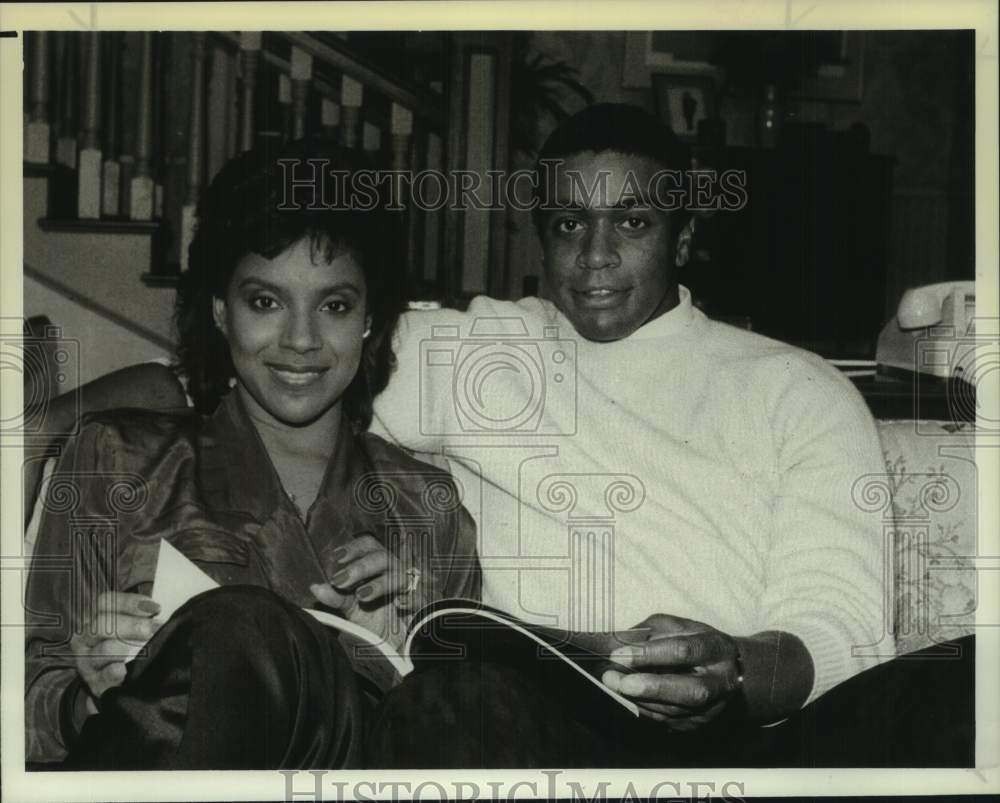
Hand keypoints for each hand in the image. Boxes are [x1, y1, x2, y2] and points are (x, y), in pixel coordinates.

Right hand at [70, 591, 162, 701]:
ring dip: (125, 647)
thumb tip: (161, 611)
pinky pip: (102, 676)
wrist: (113, 682)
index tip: (155, 608)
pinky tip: (124, 670)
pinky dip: (114, 672)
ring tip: (144, 650)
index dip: (130, 602)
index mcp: (96, 617)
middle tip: (152, 630)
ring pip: (103, 649)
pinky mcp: (94, 683)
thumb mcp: (129, 628)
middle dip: (131, 625)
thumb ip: (142, 617)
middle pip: (102, 624)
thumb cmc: (127, 646)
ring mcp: (88, 661)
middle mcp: (88, 637)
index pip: (106, 601)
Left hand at [310, 534, 419, 650]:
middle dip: (361, 567)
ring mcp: (409, 588)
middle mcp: (394, 572)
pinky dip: (410, 598)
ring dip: (380, 584)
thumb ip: (336, 597)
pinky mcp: (422, 605)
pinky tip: (399, 604)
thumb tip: (315, 587)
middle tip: (340, 580)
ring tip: (362, 596)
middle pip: (382, 557)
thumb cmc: (376, 619)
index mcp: (378, 567)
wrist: (397, 646)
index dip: (355, 548)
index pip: (369, 546)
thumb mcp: (352, 609)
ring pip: (399, 575)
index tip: (337, 557)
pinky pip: (419, 596)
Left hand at [601, 613, 742, 730]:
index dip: (649, 653)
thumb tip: (618, 642)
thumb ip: (651, 631)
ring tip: (613, 685)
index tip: (618, 653)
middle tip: (614, 680)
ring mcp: (712, 708)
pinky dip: (643, 708)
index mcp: (716, 649)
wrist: (730, 670)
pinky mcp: (699, 723)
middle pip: (687, 690)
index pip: (683, 651)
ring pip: (673, 711)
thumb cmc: (698, 642)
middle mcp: (720, 682)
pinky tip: (627, 696)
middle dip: (647, 687)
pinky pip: (667, 721)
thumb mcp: (679, 626)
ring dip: (638, 699)